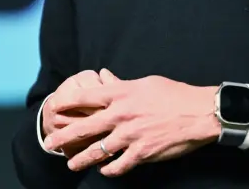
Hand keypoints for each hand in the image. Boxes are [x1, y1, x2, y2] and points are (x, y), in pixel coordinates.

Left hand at [43, 75, 221, 176]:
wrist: (199, 113)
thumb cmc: (173, 94)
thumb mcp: (145, 83)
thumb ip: (121, 85)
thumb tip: (105, 78)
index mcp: (120, 93)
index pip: (85, 97)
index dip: (66, 104)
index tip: (53, 109)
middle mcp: (120, 115)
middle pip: (84, 127)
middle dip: (63, 137)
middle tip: (49, 143)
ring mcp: (130, 136)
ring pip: (98, 151)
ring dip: (82, 159)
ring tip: (71, 164)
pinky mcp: (142, 153)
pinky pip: (119, 165)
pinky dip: (109, 170)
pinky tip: (104, 171)